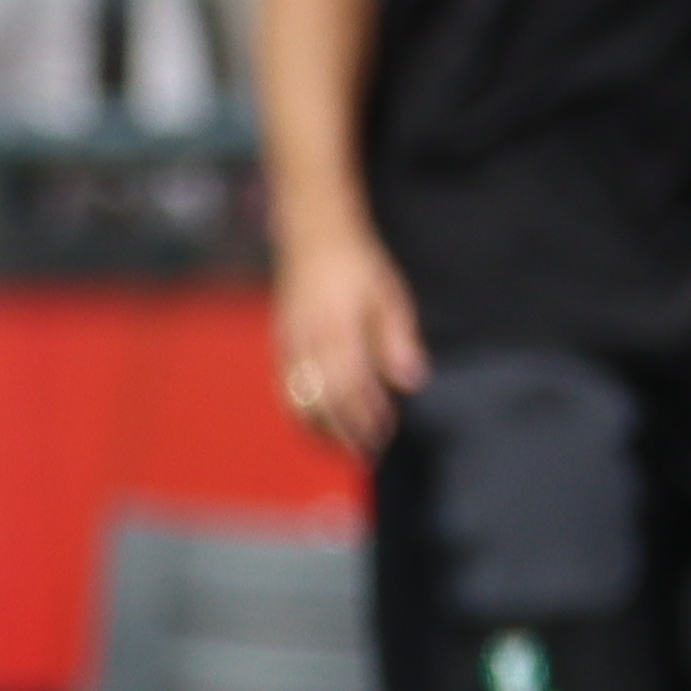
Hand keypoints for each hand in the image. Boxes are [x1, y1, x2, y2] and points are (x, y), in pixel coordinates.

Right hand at [276, 223, 426, 460]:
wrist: (311, 237)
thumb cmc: (359, 266)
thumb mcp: (390, 297)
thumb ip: (398, 341)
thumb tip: (410, 383)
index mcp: (339, 330)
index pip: (351, 388)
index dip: (367, 417)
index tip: (385, 435)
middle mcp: (308, 341)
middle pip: (323, 402)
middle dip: (345, 432)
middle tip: (368, 453)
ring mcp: (289, 344)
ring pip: (299, 400)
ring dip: (321, 430)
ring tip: (342, 446)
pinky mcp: (280, 345)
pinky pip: (286, 388)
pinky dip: (300, 413)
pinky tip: (318, 424)